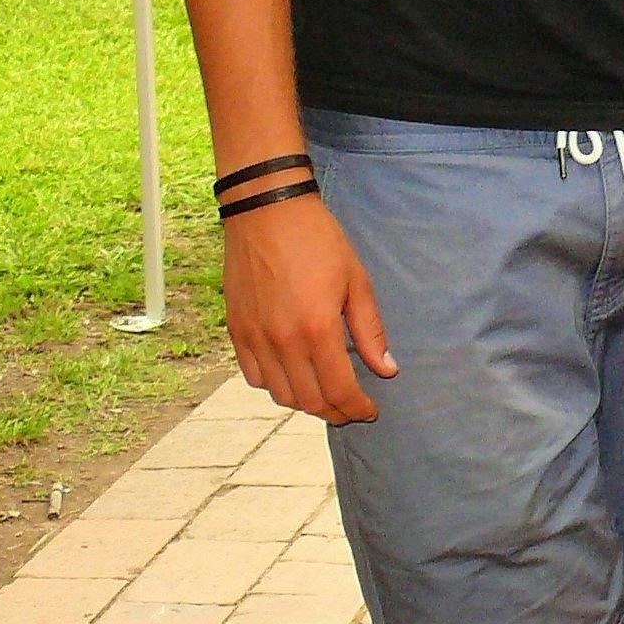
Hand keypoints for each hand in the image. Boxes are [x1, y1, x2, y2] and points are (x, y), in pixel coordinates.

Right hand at [222, 194, 397, 423]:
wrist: (267, 211)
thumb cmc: (318, 240)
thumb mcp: (356, 280)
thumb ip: (370, 330)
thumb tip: (386, 368)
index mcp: (317, 329)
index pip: (339, 389)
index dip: (357, 408)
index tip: (369, 411)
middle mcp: (282, 341)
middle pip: (309, 400)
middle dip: (335, 412)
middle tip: (351, 409)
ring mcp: (255, 338)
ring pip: (280, 395)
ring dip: (306, 403)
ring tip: (325, 395)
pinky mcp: (236, 331)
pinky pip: (254, 377)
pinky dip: (276, 386)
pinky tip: (293, 376)